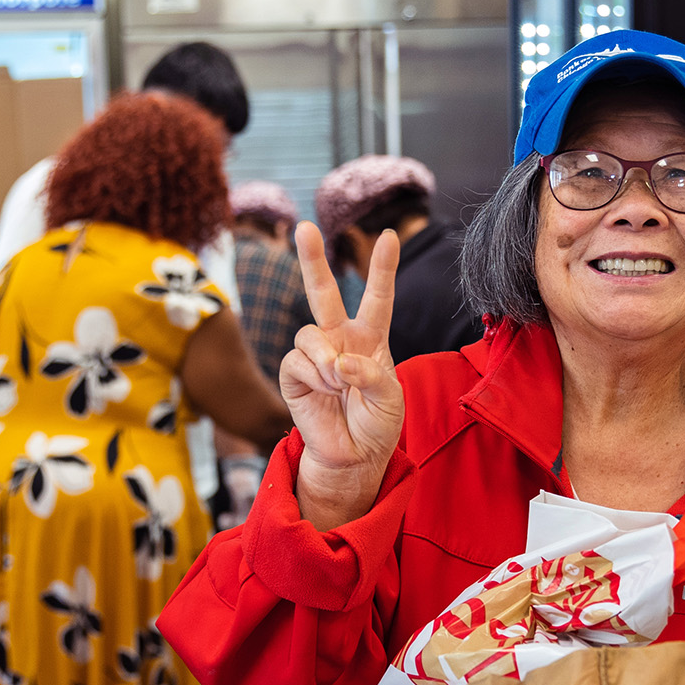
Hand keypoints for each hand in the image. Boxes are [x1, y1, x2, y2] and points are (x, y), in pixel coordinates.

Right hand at [281, 220, 404, 528]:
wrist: (353, 457)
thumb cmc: (377, 426)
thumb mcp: (390, 400)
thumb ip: (372, 375)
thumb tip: (340, 362)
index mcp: (370, 340)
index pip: (377, 299)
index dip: (383, 269)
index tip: (391, 236)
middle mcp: (340, 340)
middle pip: (324, 293)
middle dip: (312, 260)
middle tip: (304, 228)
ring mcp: (315, 356)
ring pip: (309, 333)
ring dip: (327, 359)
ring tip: (340, 384)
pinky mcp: (294, 373)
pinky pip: (298, 360)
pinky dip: (315, 374)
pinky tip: (325, 390)